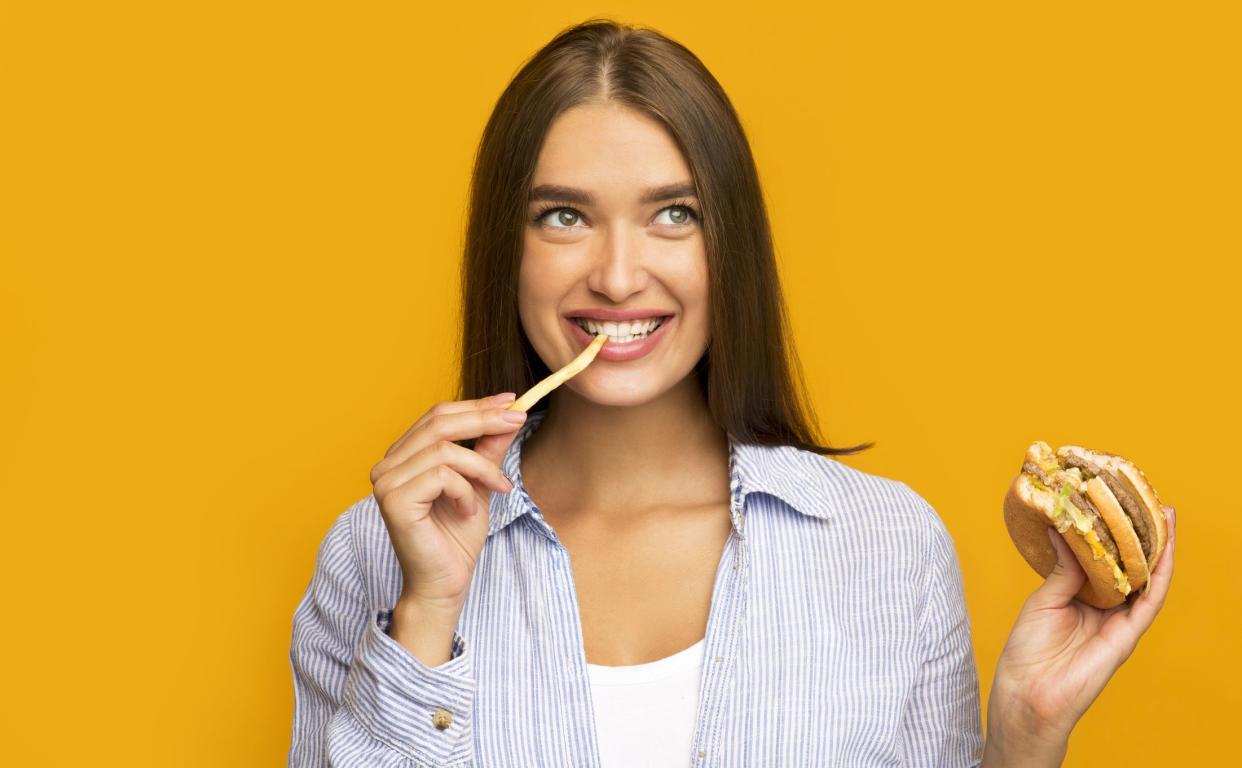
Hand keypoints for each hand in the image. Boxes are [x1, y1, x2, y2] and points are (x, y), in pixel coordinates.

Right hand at [368, 392, 526, 609]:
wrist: (445, 584)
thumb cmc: (457, 538)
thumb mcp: (480, 484)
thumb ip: (488, 449)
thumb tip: (509, 413)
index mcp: (402, 457)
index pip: (438, 416)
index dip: (476, 405)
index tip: (512, 401)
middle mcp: (387, 465)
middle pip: (438, 422)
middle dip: (484, 419)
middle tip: (518, 419)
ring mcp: (386, 482)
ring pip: (444, 450)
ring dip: (482, 467)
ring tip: (499, 489)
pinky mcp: (394, 501)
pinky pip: (442, 475)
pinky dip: (465, 490)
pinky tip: (469, 511)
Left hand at [983, 505, 1176, 764]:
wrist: (1027, 694)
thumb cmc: (1028, 652)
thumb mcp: (1042, 601)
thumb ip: (1062, 570)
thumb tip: (1064, 531)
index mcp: (1081, 597)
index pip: (1105, 561)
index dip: (1115, 535)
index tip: (1119, 504)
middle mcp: (1104, 608)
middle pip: (1131, 568)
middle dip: (1143, 537)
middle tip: (1152, 502)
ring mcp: (1118, 623)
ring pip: (1146, 582)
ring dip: (1160, 552)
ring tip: (1166, 520)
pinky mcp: (1125, 638)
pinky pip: (1147, 604)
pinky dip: (1158, 579)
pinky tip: (1164, 557)